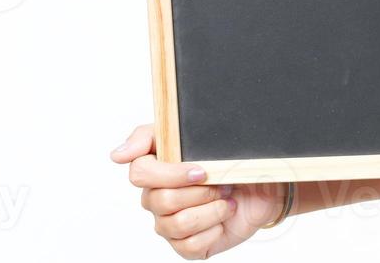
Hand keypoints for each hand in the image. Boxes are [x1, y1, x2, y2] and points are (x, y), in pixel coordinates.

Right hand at [111, 122, 290, 258]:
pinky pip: (190, 245)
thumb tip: (117, 155)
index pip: (139, 173)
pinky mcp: (186, 245)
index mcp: (155, 171)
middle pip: (161, 200)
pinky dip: (215, 229)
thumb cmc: (227, 159)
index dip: (170, 174)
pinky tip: (224, 216)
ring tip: (226, 197)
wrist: (262, 184)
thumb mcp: (198, 134)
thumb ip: (153, 136)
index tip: (200, 170)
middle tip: (222, 182)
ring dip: (211, 209)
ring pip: (177, 223)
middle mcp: (156, 199)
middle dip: (201, 191)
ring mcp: (169, 225)